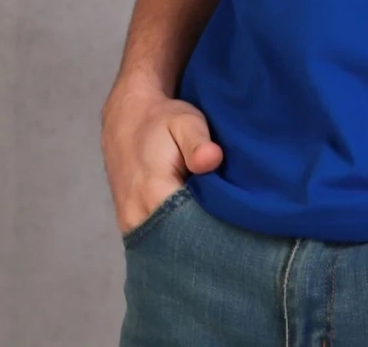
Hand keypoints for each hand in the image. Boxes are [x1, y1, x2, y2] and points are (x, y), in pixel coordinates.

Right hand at [100, 78, 222, 236]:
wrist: (126, 121)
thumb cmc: (162, 122)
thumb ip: (197, 142)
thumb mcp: (183, 121)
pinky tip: (199, 233)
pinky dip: (178, 241)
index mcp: (154, 195)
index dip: (217, 233)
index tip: (241, 229)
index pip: (191, 232)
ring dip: (192, 244)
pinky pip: (158, 244)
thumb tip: (213, 160)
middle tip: (237, 240)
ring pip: (168, 248)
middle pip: (180, 247)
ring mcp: (132, 227)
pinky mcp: (132, 227)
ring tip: (221, 238)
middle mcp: (139, 218)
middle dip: (208, 245)